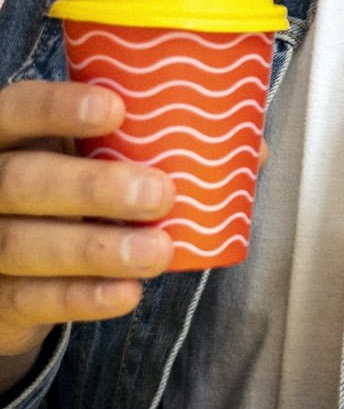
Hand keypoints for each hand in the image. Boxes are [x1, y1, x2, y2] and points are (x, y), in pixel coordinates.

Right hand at [0, 80, 175, 388]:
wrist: (15, 268)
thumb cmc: (70, 191)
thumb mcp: (97, 159)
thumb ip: (159, 145)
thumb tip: (254, 149)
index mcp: (11, 135)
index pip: (18, 108)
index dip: (57, 108)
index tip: (116, 109)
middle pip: (19, 181)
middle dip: (91, 187)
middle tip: (160, 193)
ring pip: (22, 244)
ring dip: (96, 249)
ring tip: (158, 251)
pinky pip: (31, 300)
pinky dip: (83, 297)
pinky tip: (126, 292)